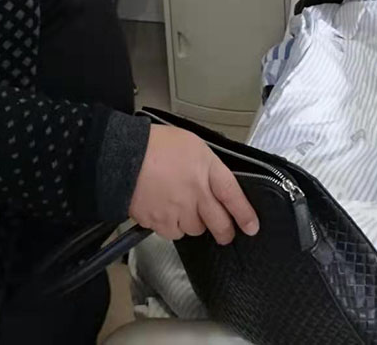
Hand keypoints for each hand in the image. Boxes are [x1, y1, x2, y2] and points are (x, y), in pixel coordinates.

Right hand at [129, 125, 258, 244]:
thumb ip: (209, 164)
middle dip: (225, 231)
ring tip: (184, 209)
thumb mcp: (192, 144)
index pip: (233, 195)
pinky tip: (167, 212)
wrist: (123, 157)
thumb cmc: (156, 144)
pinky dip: (174, 226)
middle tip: (225, 232)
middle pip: (219, 222)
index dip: (245, 213)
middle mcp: (196, 192)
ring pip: (196, 229)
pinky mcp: (160, 222)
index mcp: (207, 168)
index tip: (252, 226)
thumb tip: (218, 181)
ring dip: (195, 223)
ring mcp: (179, 210)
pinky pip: (174, 233)